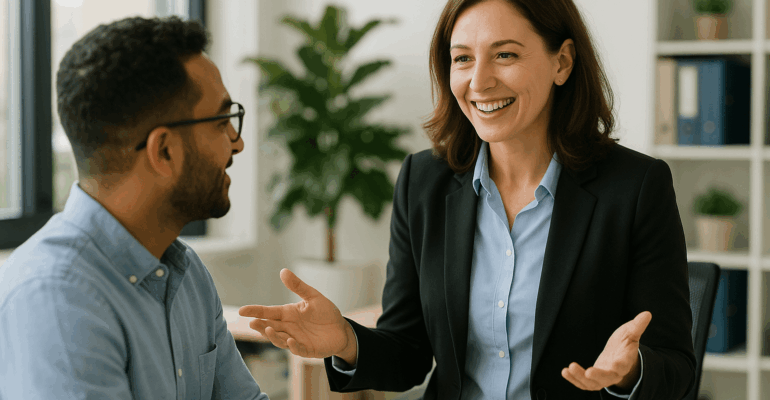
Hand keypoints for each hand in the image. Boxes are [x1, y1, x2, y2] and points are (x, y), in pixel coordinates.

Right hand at [238, 268, 356, 361]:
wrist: (341, 329)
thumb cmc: (325, 313)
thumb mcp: (313, 296)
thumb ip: (298, 286)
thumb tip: (283, 271)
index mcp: (288, 314)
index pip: (268, 312)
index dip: (255, 311)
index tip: (241, 310)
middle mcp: (288, 327)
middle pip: (270, 327)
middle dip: (260, 325)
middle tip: (252, 322)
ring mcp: (296, 339)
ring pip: (280, 339)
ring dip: (273, 336)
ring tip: (267, 329)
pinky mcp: (306, 350)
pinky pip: (297, 349)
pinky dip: (293, 346)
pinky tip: (291, 341)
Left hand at [561, 311, 650, 391]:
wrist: (618, 355)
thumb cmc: (624, 343)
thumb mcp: (631, 332)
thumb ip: (637, 326)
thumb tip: (647, 313)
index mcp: (625, 361)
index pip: (624, 365)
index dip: (620, 365)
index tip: (616, 364)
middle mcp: (614, 372)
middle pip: (607, 378)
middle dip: (598, 376)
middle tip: (588, 372)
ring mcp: (603, 378)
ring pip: (593, 384)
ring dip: (580, 378)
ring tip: (568, 369)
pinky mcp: (593, 379)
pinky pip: (584, 383)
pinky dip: (574, 380)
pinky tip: (564, 371)